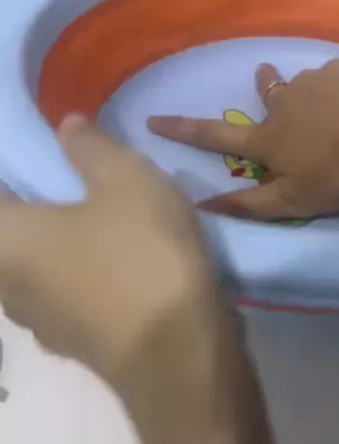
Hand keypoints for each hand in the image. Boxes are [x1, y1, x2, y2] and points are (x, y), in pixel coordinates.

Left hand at [0, 115, 214, 380]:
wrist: (180, 353)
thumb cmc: (140, 254)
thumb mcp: (125, 179)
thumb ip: (89, 146)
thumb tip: (65, 125)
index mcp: (6, 239)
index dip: (14, 168)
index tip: (41, 148)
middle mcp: (7, 283)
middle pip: (8, 232)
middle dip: (32, 202)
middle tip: (69, 170)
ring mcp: (38, 319)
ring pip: (34, 264)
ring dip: (56, 237)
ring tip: (98, 209)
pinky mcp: (72, 341)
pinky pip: (62, 289)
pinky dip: (79, 266)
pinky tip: (117, 253)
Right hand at [148, 60, 338, 221]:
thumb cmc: (336, 164)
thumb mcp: (293, 200)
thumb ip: (251, 205)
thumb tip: (203, 206)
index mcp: (268, 139)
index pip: (216, 136)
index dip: (184, 130)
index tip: (154, 118)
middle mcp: (284, 105)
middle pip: (267, 96)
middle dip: (262, 88)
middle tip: (261, 73)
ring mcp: (315, 83)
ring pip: (303, 85)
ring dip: (304, 89)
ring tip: (319, 93)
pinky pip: (337, 77)